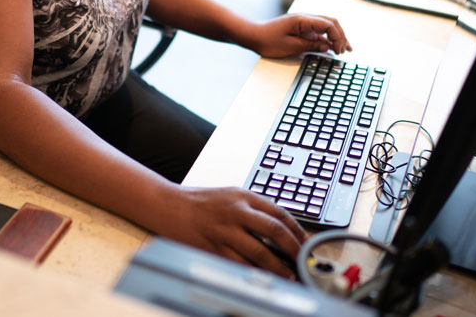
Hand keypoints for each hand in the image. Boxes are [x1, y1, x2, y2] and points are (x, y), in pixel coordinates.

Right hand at [153, 186, 308, 277]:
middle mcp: (236, 212)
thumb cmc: (201, 202)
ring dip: (277, 267)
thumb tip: (281, 228)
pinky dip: (253, 274)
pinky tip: (262, 279)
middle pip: (274, 231)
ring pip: (258, 253)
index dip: (297, 231)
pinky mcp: (214, 248)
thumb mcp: (231, 195)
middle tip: (302, 261)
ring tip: (288, 276)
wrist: (170, 206)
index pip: (279, 213)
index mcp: (244, 197)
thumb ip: (254, 208)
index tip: (305, 243)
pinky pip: (238, 264)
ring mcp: (225, 231)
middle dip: (293, 249)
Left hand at [248, 13, 351, 57]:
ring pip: (326, 27)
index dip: (337, 37)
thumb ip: (310, 46)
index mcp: (303, 20)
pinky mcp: (301, 29)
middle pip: (331, 23)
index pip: (328, 25)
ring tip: (346, 48)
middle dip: (341, 36)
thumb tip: (326, 46)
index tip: (339, 50)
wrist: (252, 35)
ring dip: (336, 36)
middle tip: (346, 50)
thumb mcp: (290, 46)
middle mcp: (305, 19)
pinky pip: (318, 32)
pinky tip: (332, 47)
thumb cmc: (267, 40)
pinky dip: (327, 39)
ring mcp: (303, 23)